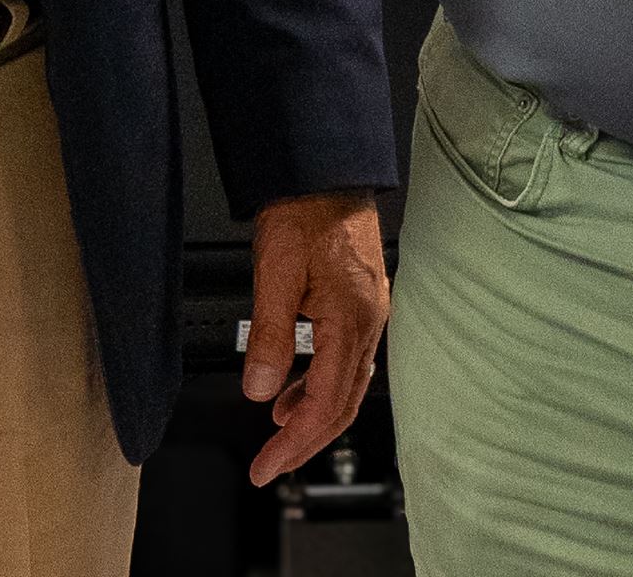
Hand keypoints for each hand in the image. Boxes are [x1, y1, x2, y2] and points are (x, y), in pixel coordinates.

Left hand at [242, 191, 387, 486]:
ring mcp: (370, 309)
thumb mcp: (275, 273)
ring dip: (315, 412)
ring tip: (279, 427)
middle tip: (271, 463)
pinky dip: (322, 381)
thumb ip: (270, 337)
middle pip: (344, 403)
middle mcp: (370, 319)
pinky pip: (347, 357)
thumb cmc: (306, 209)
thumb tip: (261, 389)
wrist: (326, 167)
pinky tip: (297, 383)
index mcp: (352, 319)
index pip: (327, 404)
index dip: (295, 443)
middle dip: (307, 440)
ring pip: (348, 382)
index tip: (266, 465)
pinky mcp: (362, 298)